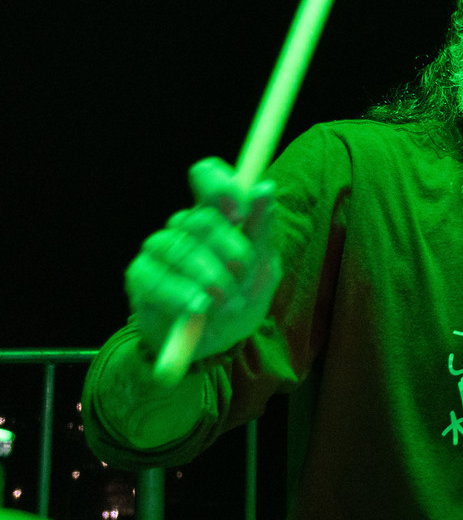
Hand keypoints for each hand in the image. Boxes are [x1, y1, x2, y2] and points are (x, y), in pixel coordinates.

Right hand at [125, 157, 278, 362]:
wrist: (216, 344)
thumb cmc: (242, 298)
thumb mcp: (263, 268)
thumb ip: (261, 230)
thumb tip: (264, 187)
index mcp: (217, 215)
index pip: (206, 175)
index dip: (219, 185)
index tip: (238, 213)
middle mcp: (185, 226)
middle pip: (200, 218)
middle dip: (229, 250)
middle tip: (242, 276)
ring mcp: (159, 249)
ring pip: (178, 247)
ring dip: (208, 277)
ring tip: (225, 302)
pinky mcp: (140, 276)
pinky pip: (155, 277)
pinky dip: (181, 295)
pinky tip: (197, 310)